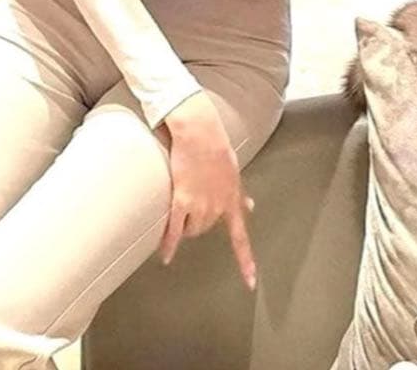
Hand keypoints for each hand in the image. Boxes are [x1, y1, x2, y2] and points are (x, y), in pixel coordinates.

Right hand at [157, 91, 257, 291]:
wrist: (200, 133)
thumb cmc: (216, 148)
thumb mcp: (234, 173)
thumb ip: (240, 194)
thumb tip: (251, 206)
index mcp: (233, 200)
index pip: (241, 237)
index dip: (246, 261)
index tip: (251, 283)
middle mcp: (218, 207)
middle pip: (205, 229)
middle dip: (198, 221)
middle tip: (191, 203)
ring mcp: (200, 205)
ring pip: (190, 229)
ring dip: (184, 225)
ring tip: (178, 206)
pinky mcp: (182, 200)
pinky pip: (175, 229)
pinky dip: (169, 244)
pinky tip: (165, 257)